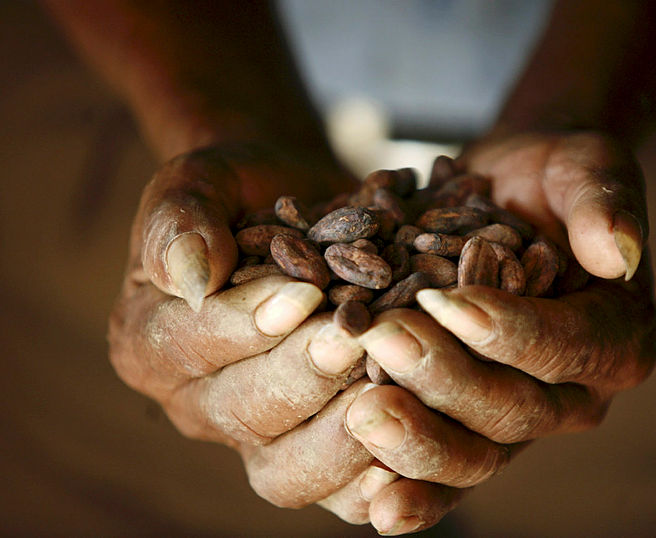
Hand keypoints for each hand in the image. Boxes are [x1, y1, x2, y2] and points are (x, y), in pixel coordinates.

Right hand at [107, 142, 461, 528]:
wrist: (298, 209)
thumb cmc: (243, 192)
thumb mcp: (201, 181)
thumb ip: (181, 219)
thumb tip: (192, 276)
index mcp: (151, 343)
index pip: (192, 343)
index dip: (247, 323)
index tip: (303, 293)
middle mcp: (200, 403)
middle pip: (247, 412)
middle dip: (305, 374)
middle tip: (356, 337)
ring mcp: (260, 438)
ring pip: (291, 472)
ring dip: (346, 436)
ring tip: (394, 386)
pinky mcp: (316, 453)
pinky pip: (339, 493)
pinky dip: (374, 483)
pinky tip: (410, 455)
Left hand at [344, 131, 655, 531]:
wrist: (508, 193)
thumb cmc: (552, 178)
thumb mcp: (586, 169)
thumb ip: (603, 204)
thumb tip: (618, 250)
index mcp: (615, 340)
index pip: (565, 348)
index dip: (509, 332)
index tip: (446, 300)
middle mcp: (572, 394)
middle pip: (514, 411)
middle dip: (445, 380)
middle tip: (382, 339)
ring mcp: (517, 417)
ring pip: (476, 456)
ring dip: (418, 441)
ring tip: (362, 414)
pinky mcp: (469, 426)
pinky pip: (445, 473)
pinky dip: (412, 492)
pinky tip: (372, 503)